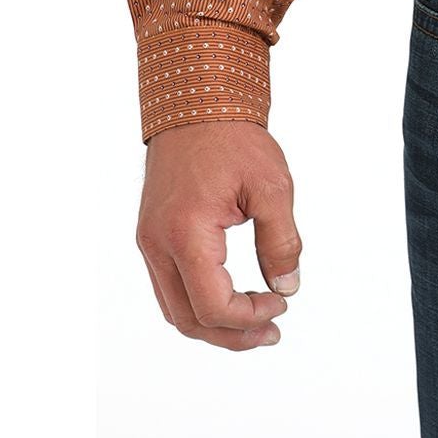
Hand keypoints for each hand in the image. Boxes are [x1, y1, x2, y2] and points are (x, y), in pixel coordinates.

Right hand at [136, 121, 301, 350]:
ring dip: (214, 324)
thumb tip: (287, 288)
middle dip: (232, 334)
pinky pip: (169, 287)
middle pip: (188, 318)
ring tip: (255, 323)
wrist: (195, 104)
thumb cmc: (233, 139)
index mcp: (186, 233)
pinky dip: (198, 303)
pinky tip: (230, 298)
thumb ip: (281, 242)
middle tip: (272, 333)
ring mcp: (149, 241)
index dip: (249, 318)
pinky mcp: (151, 236)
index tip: (281, 305)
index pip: (212, 305)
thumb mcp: (273, 187)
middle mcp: (157, 244)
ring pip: (174, 308)